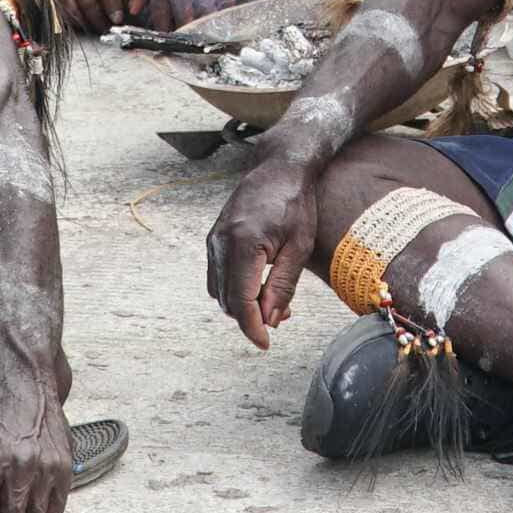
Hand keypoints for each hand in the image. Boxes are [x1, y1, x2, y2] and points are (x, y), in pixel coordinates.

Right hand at [204, 152, 323, 346]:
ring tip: (273, 303)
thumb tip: (270, 320)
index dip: (253, 328)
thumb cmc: (294, 203)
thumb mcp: (298, 248)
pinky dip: (235, 289)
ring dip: (242, 305)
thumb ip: (282, 287)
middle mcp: (221, 243)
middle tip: (280, 319)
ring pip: (220, 291)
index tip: (266, 344)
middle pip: (227, 300)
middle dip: (251, 318)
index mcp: (243, 245)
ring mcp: (214, 240)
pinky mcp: (214, 238)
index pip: (241, 302)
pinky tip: (259, 287)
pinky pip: (218, 276)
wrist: (279, 168)